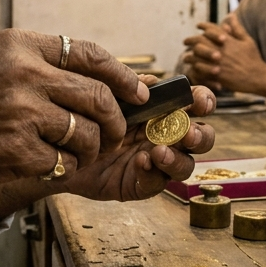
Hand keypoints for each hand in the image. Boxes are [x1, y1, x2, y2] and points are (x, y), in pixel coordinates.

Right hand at [0, 29, 147, 194]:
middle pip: (98, 97)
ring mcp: (21, 112)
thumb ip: (34, 65)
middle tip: (112, 136)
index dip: (121, 75)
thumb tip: (90, 79)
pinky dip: (60, 170)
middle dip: (115, 122)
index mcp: (18, 46)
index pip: (89, 54)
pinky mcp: (17, 151)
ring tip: (70, 155)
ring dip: (87, 151)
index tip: (136, 92)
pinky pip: (64, 163)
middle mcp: (24, 73)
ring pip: (87, 134)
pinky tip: (40, 167)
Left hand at [62, 83, 216, 201]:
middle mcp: (166, 136)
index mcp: (164, 110)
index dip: (204, 101)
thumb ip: (130, 88)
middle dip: (201, 136)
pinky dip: (153, 173)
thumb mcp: (108, 96)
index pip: (195, 104)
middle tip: (188, 133)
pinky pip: (157, 183)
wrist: (61, 145)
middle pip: (201, 138)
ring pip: (186, 165)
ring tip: (159, 151)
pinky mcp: (141, 184)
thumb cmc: (88, 117)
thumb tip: (152, 82)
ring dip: (178, 158)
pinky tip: (140, 162)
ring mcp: (156, 162)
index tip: (200, 102)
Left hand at [181, 15, 265, 93]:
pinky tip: (194, 68)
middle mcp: (221, 50)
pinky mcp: (217, 75)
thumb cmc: (253, 58)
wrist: (258, 77)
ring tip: (186, 57)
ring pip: (197, 56)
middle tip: (185, 41)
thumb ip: (237, 28)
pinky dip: (195, 68)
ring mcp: (218, 62)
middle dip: (190, 40)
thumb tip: (230, 16)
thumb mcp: (247, 40)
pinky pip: (200, 69)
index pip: (211, 29)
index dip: (203, 26)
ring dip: (190, 56)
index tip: (198, 25)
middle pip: (199, 41)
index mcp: (228, 40)